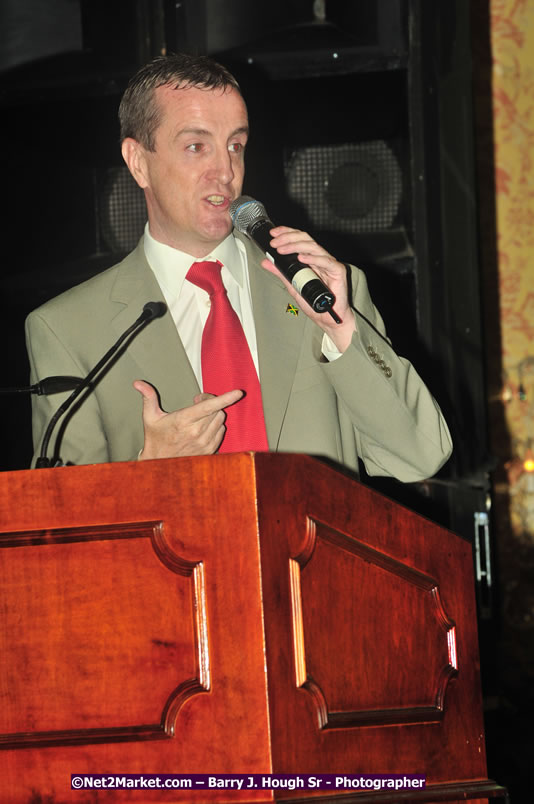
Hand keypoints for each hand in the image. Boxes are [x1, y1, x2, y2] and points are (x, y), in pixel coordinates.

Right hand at [134, 380, 243, 458]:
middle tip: (198, 402)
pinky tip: (203, 427)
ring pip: (221, 420)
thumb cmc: (155, 438)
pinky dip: (216, 426)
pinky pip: (221, 431)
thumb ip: (148, 397)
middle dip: (211, 402)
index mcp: (183, 421)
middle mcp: (196, 432)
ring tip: (199, 416)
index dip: (225, 398)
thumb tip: (138, 383)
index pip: (209, 406)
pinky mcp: (209, 450)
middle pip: (217, 410)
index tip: (238, 392)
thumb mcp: (150, 417)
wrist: (159, 463)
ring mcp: (204, 443)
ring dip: (214, 414)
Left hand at [261, 226, 355, 351]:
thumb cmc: (314, 302)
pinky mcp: (338, 271)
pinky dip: (313, 258)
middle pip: (306, 239)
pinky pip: (326, 261)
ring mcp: (329, 263)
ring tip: (283, 250)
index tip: (273, 234)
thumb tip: (266, 262)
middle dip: (288, 238)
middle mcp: (320, 258)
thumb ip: (281, 272)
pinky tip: (302, 258)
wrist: (327, 319)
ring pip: (313, 247)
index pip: (299, 239)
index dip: (286, 233)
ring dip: (296, 246)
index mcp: (311, 258)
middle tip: (275, 243)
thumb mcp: (292, 285)